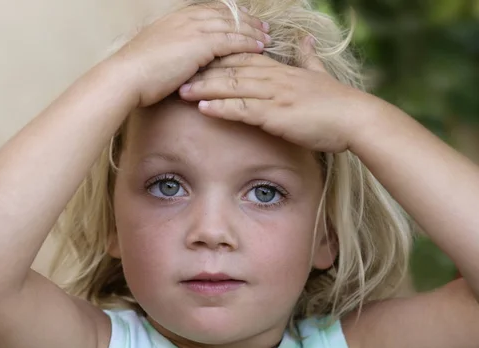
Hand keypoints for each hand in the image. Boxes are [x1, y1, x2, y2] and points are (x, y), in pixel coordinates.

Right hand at [109, 5, 271, 106]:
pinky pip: (232, 40)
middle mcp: (187, 19)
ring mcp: (195, 29)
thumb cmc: (136, 73)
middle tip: (262, 27)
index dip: (229, 16)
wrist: (126, 77)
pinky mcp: (201, 44)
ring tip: (266, 37)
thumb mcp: (154, 54)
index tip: (243, 20)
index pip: (210, 11)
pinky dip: (248, 42)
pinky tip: (259, 47)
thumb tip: (179, 59)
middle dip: (246, 20)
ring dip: (252, 31)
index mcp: (175, 19)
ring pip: (232, 25)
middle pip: (225, 14)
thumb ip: (171, 51)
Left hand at [178, 37, 375, 152]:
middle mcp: (275, 78)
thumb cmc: (337, 103)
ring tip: (182, 92)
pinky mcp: (276, 114)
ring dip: (206, 89)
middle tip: (179, 76)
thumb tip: (305, 39)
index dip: (218, 59)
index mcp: (282, 70)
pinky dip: (222, 108)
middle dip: (204, 73)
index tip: (198, 62)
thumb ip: (308, 57)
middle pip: (232, 70)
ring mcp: (275, 94)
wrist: (356, 120)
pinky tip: (204, 108)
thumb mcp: (319, 74)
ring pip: (233, 87)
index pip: (243, 58)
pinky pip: (244, 109)